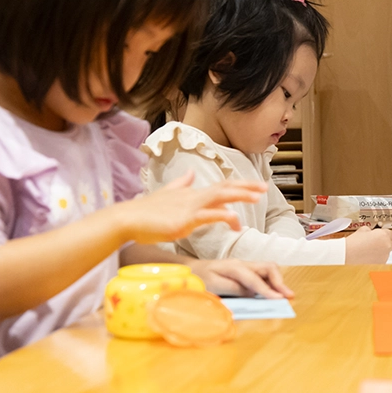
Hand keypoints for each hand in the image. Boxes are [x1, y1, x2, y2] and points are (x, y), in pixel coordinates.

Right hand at [110, 170, 266, 244]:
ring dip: (240, 196)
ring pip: (221, 196)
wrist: (126, 219)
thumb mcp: (166, 195)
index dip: (239, 185)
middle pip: (225, 187)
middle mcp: (193, 196)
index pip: (220, 186)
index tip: (257, 186)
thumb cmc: (144, 212)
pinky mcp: (185, 219)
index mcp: (191, 192)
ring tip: (258, 198)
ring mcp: (190, 206)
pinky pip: (209, 215)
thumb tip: (190, 173)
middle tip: (265, 187)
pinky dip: (224, 215)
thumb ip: (180, 184)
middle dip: (246, 187)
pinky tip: (235, 218)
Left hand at [190, 258, 293, 298]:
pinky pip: (263, 274)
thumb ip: (234, 289)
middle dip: (280, 282)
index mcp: (235, 268)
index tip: (280, 300)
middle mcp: (243, 264)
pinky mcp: (246, 271)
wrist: (190, 269)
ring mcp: (245, 266)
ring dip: (278, 281)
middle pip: (269, 267)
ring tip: (284, 295)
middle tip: (289, 296)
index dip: (268, 290)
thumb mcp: (213, 286)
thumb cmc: (199, 278)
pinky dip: (271, 282)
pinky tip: (273, 292)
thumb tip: (252, 293)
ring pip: (268, 269)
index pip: (256, 279)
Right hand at [345, 227, 391, 263]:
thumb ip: (371, 231)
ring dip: (381, 250)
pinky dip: (377, 258)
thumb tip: (372, 233)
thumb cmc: (353, 243)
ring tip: (369, 250)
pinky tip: (368, 256)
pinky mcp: (380, 264)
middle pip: (390, 243)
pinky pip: (382, 259)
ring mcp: (384, 256)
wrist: (346, 256)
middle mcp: (386, 246)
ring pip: (386, 252)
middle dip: (383, 242)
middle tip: (374, 242)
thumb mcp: (363, 230)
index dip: (383, 234)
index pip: (389, 233)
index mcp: (383, 236)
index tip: (379, 235)